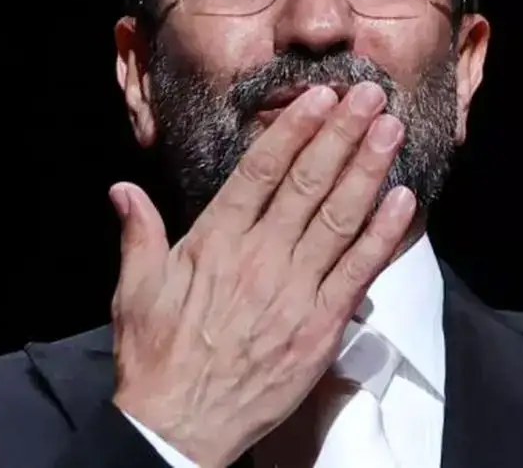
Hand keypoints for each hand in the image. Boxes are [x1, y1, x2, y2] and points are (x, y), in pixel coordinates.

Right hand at [109, 82, 414, 467]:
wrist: (180, 426)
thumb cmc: (157, 359)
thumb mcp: (135, 290)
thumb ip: (139, 234)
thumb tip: (122, 190)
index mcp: (215, 242)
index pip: (261, 172)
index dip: (294, 130)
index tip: (319, 97)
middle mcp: (260, 257)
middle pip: (309, 183)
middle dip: (342, 134)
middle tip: (369, 96)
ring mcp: (295, 290)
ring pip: (339, 217)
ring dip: (368, 169)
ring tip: (390, 130)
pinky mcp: (320, 325)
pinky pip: (357, 270)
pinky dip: (381, 234)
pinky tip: (401, 200)